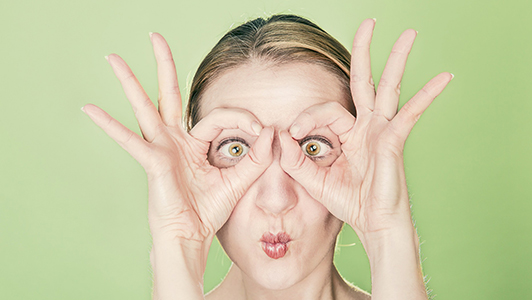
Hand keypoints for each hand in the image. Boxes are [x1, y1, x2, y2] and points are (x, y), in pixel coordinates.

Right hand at [83, 33, 273, 242]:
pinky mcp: (152, 161)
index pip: (218, 117)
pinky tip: (89, 109)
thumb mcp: (239, 180)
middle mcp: (174, 140)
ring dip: (130, 81)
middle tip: (154, 36)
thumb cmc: (210, 211)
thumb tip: (272, 131)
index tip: (261, 131)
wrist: (192, 236)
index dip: (241, 119)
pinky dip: (109, 125)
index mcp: (194, 143)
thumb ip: (256, 157)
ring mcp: (160, 148)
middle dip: (163, 65)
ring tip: (112, 57)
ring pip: (145, 106)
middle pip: (168, 94)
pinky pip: (129, 140)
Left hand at [278, 19, 452, 241]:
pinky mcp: (394, 141)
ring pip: (388, 87)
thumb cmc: (348, 202)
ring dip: (397, 59)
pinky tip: (444, 77)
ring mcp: (382, 131)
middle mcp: (366, 127)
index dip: (306, 117)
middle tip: (368, 22)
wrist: (373, 225)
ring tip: (407, 34)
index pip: (325, 110)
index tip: (291, 134)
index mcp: (348, 134)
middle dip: (364, 51)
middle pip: (364, 81)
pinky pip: (410, 114)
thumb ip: (294, 159)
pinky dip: (427, 95)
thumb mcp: (312, 179)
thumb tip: (278, 135)